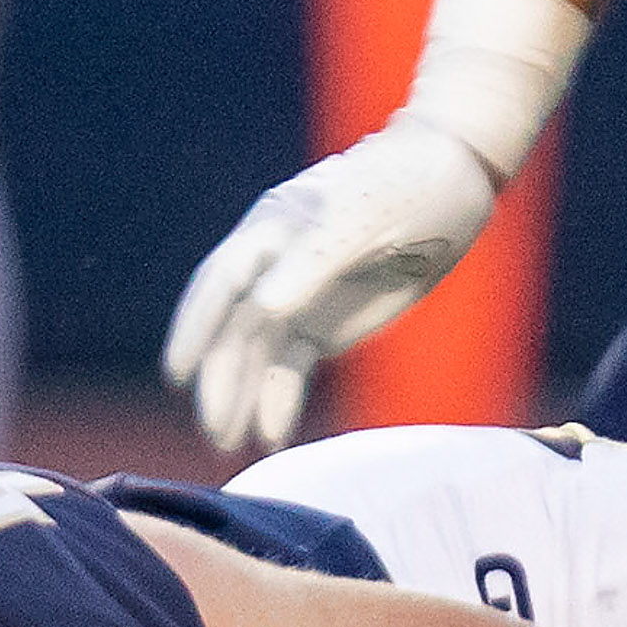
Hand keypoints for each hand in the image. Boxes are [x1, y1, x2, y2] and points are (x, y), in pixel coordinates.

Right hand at [163, 114, 497, 451]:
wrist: (448, 182)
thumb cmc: (402, 189)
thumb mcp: (362, 224)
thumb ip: (314, 264)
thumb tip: (263, 308)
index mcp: (271, 229)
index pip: (221, 283)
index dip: (195, 327)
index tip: (178, 372)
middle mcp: (272, 266)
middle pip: (233, 329)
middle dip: (219, 379)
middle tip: (216, 429)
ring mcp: (296, 297)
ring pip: (255, 354)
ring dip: (242, 396)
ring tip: (230, 444)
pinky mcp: (321, 323)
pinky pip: (289, 367)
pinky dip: (277, 398)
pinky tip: (271, 434)